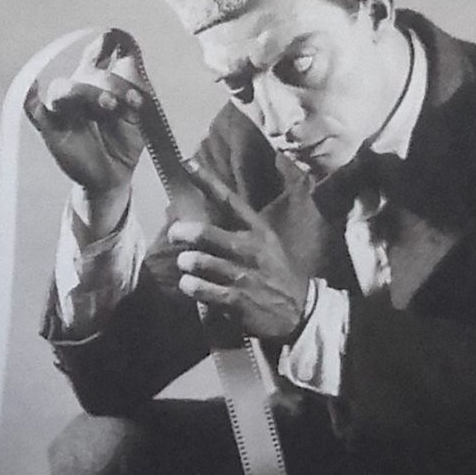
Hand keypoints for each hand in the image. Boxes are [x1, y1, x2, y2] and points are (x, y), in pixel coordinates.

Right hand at [23, 32, 147, 229]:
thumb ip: (135, 81)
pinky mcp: (51, 127)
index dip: (108, 42)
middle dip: (112, 83)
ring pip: (64, 88)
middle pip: (88, 71)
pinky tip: (32, 86)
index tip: (118, 39)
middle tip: (132, 101)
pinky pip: (33, 109)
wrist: (115, 175)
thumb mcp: (140, 110)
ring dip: (86, 93)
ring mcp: (64, 107)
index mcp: (101, 80)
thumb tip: (130, 50)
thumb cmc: (125, 140)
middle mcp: (80, 88)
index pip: (100, 51)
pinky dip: (29, 96)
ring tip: (109, 105)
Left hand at [169, 169, 311, 345]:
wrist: (300, 312)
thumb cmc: (277, 275)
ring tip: (186, 265)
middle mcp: (250, 250)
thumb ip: (241, 231)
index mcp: (258, 231)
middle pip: (206, 233)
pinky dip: (190, 286)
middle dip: (183, 232)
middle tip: (175, 234)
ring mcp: (243, 276)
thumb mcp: (268, 245)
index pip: (229, 201)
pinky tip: (190, 285)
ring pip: (199, 262)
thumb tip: (206, 219)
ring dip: (186, 263)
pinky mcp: (237, 300)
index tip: (186, 162)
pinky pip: (202, 289)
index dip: (207, 181)